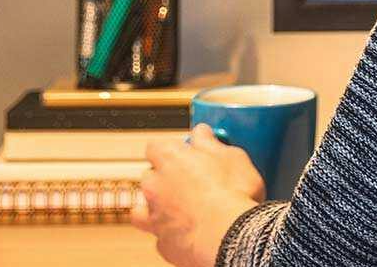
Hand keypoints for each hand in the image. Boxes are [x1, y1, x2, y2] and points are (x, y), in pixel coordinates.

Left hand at [131, 124, 263, 266]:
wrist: (229, 235)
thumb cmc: (233, 193)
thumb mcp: (233, 156)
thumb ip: (211, 143)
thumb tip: (202, 133)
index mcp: (171, 159)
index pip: (156, 146)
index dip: (171, 149)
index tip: (187, 151)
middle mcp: (155, 186)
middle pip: (150, 176)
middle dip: (165, 178)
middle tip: (191, 180)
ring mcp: (155, 216)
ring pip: (143, 209)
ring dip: (157, 207)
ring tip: (181, 209)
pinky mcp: (163, 243)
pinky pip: (161, 235)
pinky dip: (172, 232)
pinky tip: (189, 231)